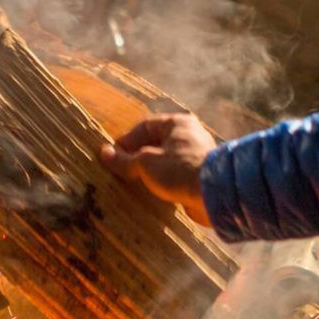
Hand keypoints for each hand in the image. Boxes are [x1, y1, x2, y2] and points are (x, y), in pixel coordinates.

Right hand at [99, 114, 214, 226]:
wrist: (215, 195)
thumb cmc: (179, 170)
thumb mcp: (145, 163)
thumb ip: (124, 159)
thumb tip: (103, 153)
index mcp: (178, 123)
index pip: (144, 126)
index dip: (126, 141)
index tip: (113, 157)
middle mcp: (189, 136)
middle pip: (154, 143)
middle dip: (136, 157)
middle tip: (121, 171)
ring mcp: (195, 156)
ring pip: (164, 160)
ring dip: (148, 171)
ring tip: (134, 183)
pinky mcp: (199, 175)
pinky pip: (174, 174)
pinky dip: (162, 181)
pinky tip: (151, 192)